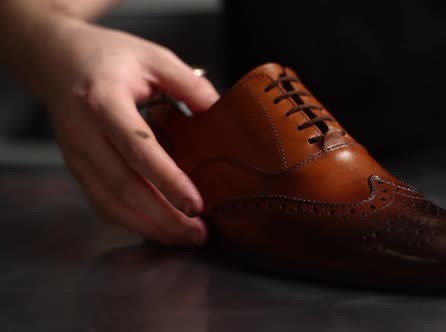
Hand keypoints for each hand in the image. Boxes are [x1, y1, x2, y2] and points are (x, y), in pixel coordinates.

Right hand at [41, 18, 218, 245]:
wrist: (56, 59)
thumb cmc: (108, 56)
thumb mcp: (154, 57)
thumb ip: (189, 85)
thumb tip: (222, 114)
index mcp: (104, 101)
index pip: (138, 150)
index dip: (168, 180)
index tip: (196, 204)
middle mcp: (85, 133)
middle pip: (124, 187)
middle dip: (164, 217)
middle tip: (199, 234)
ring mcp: (76, 155)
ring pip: (110, 203)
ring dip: (149, 227)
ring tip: (185, 238)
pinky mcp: (77, 167)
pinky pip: (101, 203)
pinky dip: (130, 221)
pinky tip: (157, 228)